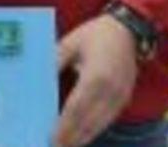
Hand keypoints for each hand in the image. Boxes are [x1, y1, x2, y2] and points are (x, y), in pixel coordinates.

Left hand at [53, 14, 139, 146]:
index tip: (52, 138)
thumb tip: (40, 80)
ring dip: (84, 137)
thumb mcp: (70, 43)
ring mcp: (120, 96)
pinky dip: (95, 130)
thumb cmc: (95, 35)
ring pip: (100, 124)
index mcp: (96, 76)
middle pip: (88, 121)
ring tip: (66, 145)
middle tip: (55, 146)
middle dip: (72, 137)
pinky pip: (109, 120)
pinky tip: (83, 137)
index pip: (76, 108)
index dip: (64, 125)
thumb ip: (55, 62)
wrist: (128, 31)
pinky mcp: (125, 99)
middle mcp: (110, 90)